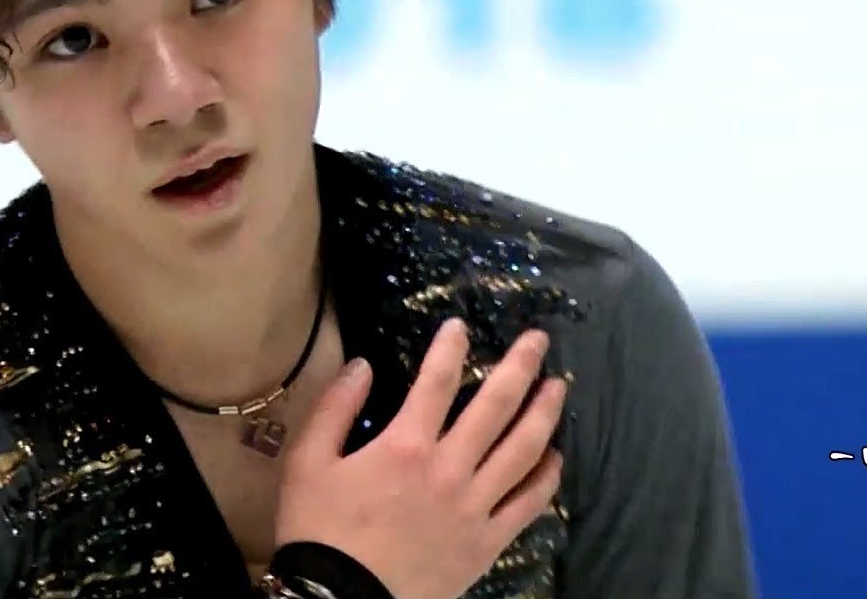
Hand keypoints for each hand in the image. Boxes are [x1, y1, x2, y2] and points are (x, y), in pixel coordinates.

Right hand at [275, 318, 566, 598]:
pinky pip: (528, 505)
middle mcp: (449, 468)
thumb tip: (363, 364)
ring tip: (559, 386)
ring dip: (544, 413)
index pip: (437, 380)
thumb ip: (334, 408)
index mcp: (406, 445)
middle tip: (539, 339)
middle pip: (496, 406)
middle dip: (521, 366)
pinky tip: (555, 457)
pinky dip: (546, 478)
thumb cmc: (319, 530)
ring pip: (522, 450)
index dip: (452, 347)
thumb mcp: (307, 461)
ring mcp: (474, 506)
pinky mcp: (487, 542)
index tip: (462, 325)